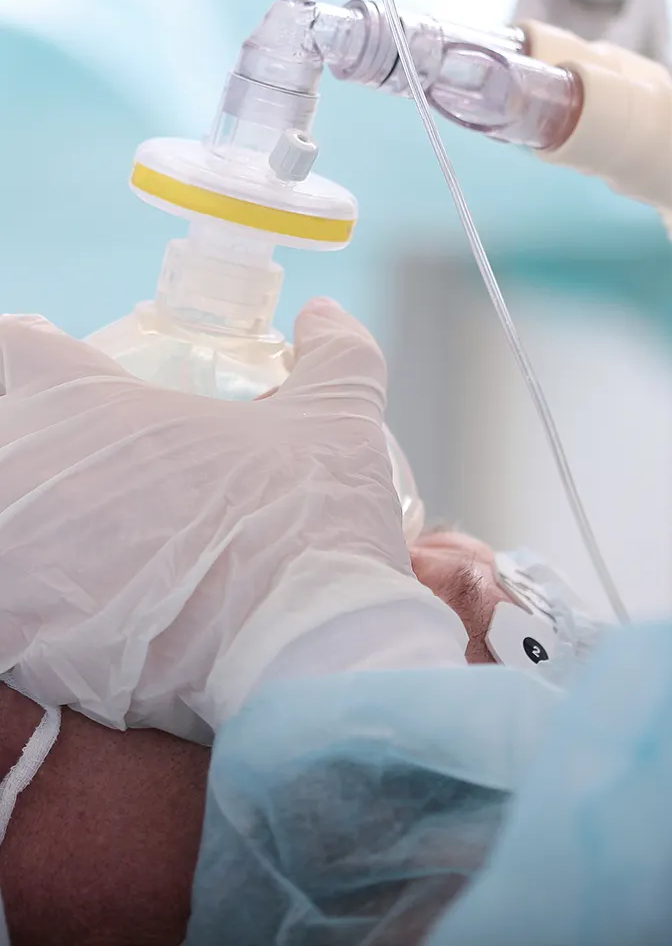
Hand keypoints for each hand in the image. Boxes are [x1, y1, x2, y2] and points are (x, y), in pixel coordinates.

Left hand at [0, 299, 462, 739]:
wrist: (305, 655)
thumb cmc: (309, 523)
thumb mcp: (339, 420)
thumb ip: (332, 353)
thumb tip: (325, 314)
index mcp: (85, 404)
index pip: (15, 347)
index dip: (38, 355)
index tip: (61, 380)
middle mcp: (27, 471)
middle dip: (30, 445)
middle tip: (78, 472)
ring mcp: (12, 559)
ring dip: (29, 523)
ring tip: (77, 547)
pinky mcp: (14, 638)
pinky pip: (6, 605)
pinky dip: (29, 604)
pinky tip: (76, 612)